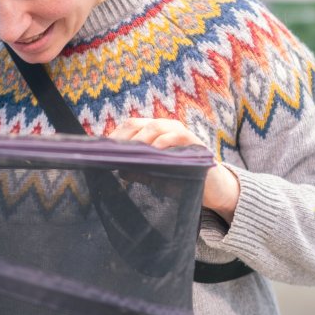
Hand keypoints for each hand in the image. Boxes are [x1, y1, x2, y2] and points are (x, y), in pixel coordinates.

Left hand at [110, 117, 239, 223]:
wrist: (214, 190)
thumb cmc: (183, 180)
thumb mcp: (156, 176)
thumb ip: (139, 170)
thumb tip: (117, 168)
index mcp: (154, 133)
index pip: (129, 127)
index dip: (114, 136)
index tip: (100, 150)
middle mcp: (166, 128)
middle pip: (137, 123)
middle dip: (121, 137)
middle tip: (110, 153)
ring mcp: (181, 132)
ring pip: (154, 126)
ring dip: (138, 139)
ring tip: (128, 153)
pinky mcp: (194, 142)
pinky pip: (175, 136)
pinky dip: (161, 143)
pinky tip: (152, 152)